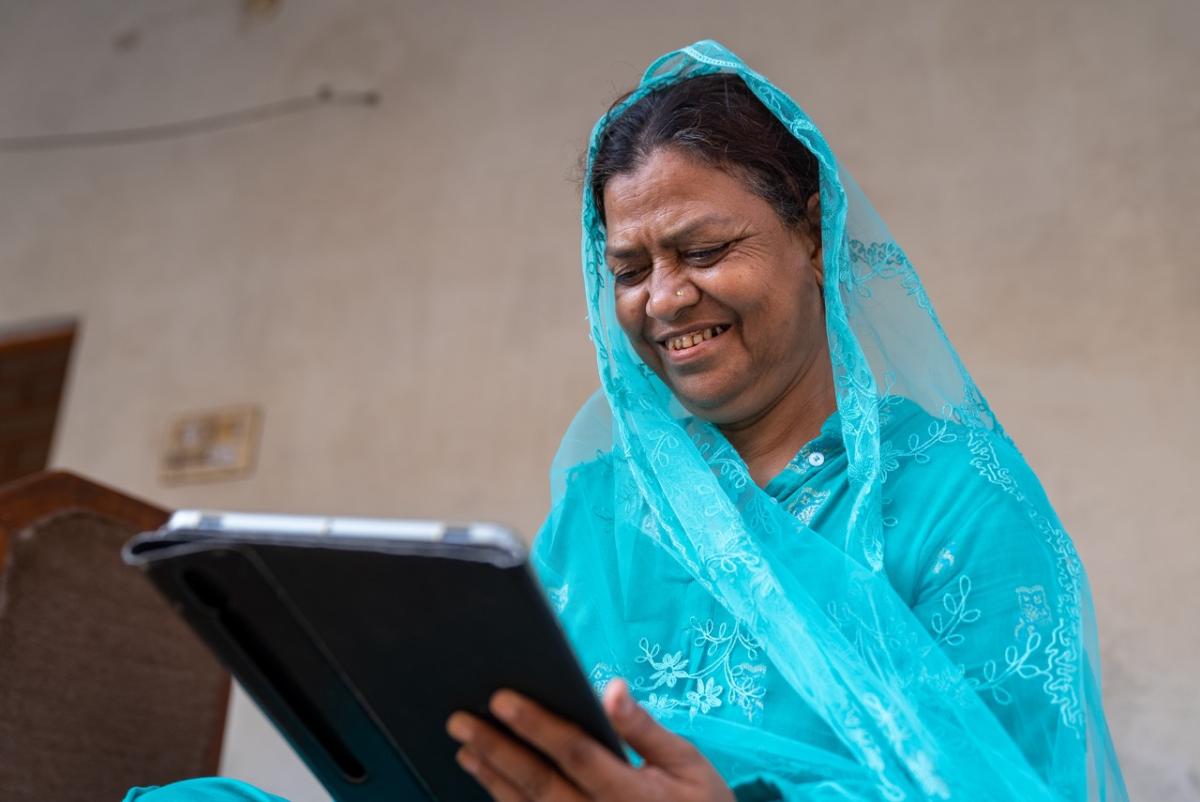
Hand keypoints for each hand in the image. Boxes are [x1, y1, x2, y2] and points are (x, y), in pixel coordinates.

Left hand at [446, 678, 734, 801]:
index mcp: (633, 794)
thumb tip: (610, 688)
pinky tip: (489, 782)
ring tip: (464, 749)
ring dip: (493, 779)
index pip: (576, 754)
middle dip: (497, 749)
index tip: (501, 698)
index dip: (537, 726)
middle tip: (459, 720)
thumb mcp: (689, 763)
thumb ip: (644, 729)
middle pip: (540, 784)